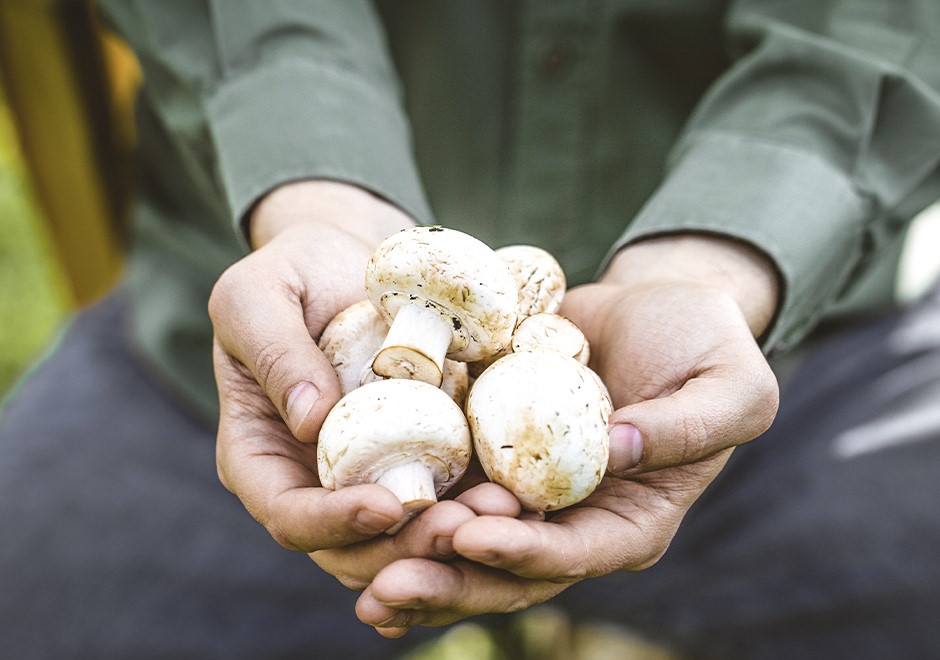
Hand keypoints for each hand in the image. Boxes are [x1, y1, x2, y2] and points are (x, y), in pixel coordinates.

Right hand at [211, 180, 520, 593]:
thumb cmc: (292, 271)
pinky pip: (455, 496)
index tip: (384, 506)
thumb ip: (273, 353)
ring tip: (504, 510)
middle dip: (409, 548)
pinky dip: (485, 505)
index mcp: (264, 458)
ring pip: (411, 537)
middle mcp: (320, 482)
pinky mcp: (428, 456)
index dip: (332, 524)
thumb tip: (312, 423)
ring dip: (458, 537)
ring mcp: (377, 475)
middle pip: (357, 548)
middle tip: (460, 526)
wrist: (354, 256)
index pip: (289, 516)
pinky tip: (524, 496)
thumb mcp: (256, 296)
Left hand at [355, 234, 780, 635]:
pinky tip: (353, 510)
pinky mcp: (496, 452)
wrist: (659, 305)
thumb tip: (616, 451)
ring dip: (413, 560)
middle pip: (508, 567)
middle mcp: (576, 518)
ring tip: (354, 571)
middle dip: (449, 580)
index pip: (576, 555)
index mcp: (632, 521)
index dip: (524, 553)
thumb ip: (686, 427)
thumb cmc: (708, 346)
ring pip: (467, 541)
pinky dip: (407, 505)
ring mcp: (531, 490)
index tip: (470, 536)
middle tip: (385, 587)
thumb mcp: (730, 386)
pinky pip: (449, 484)